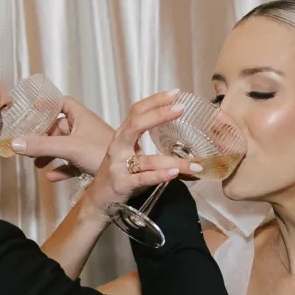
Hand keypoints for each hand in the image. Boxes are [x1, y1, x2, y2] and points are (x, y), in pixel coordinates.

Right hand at [9, 96, 115, 181]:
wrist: (128, 173)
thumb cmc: (105, 153)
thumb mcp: (69, 148)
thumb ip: (41, 146)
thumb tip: (16, 142)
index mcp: (80, 116)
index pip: (60, 102)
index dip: (45, 104)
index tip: (30, 110)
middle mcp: (84, 128)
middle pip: (58, 126)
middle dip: (42, 136)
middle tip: (28, 143)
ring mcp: (87, 144)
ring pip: (63, 145)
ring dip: (49, 153)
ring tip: (37, 162)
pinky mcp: (91, 160)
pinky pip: (71, 162)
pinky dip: (60, 168)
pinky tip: (52, 176)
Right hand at [79, 91, 200, 214]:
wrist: (99, 200)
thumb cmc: (119, 175)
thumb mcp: (130, 154)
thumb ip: (146, 143)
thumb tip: (180, 139)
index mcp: (122, 137)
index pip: (137, 111)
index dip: (155, 100)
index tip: (175, 93)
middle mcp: (118, 147)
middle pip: (136, 124)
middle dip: (159, 114)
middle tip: (180, 108)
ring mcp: (119, 166)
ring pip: (148, 160)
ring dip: (174, 161)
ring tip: (195, 164)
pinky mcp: (121, 184)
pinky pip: (143, 179)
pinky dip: (159, 175)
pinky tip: (174, 174)